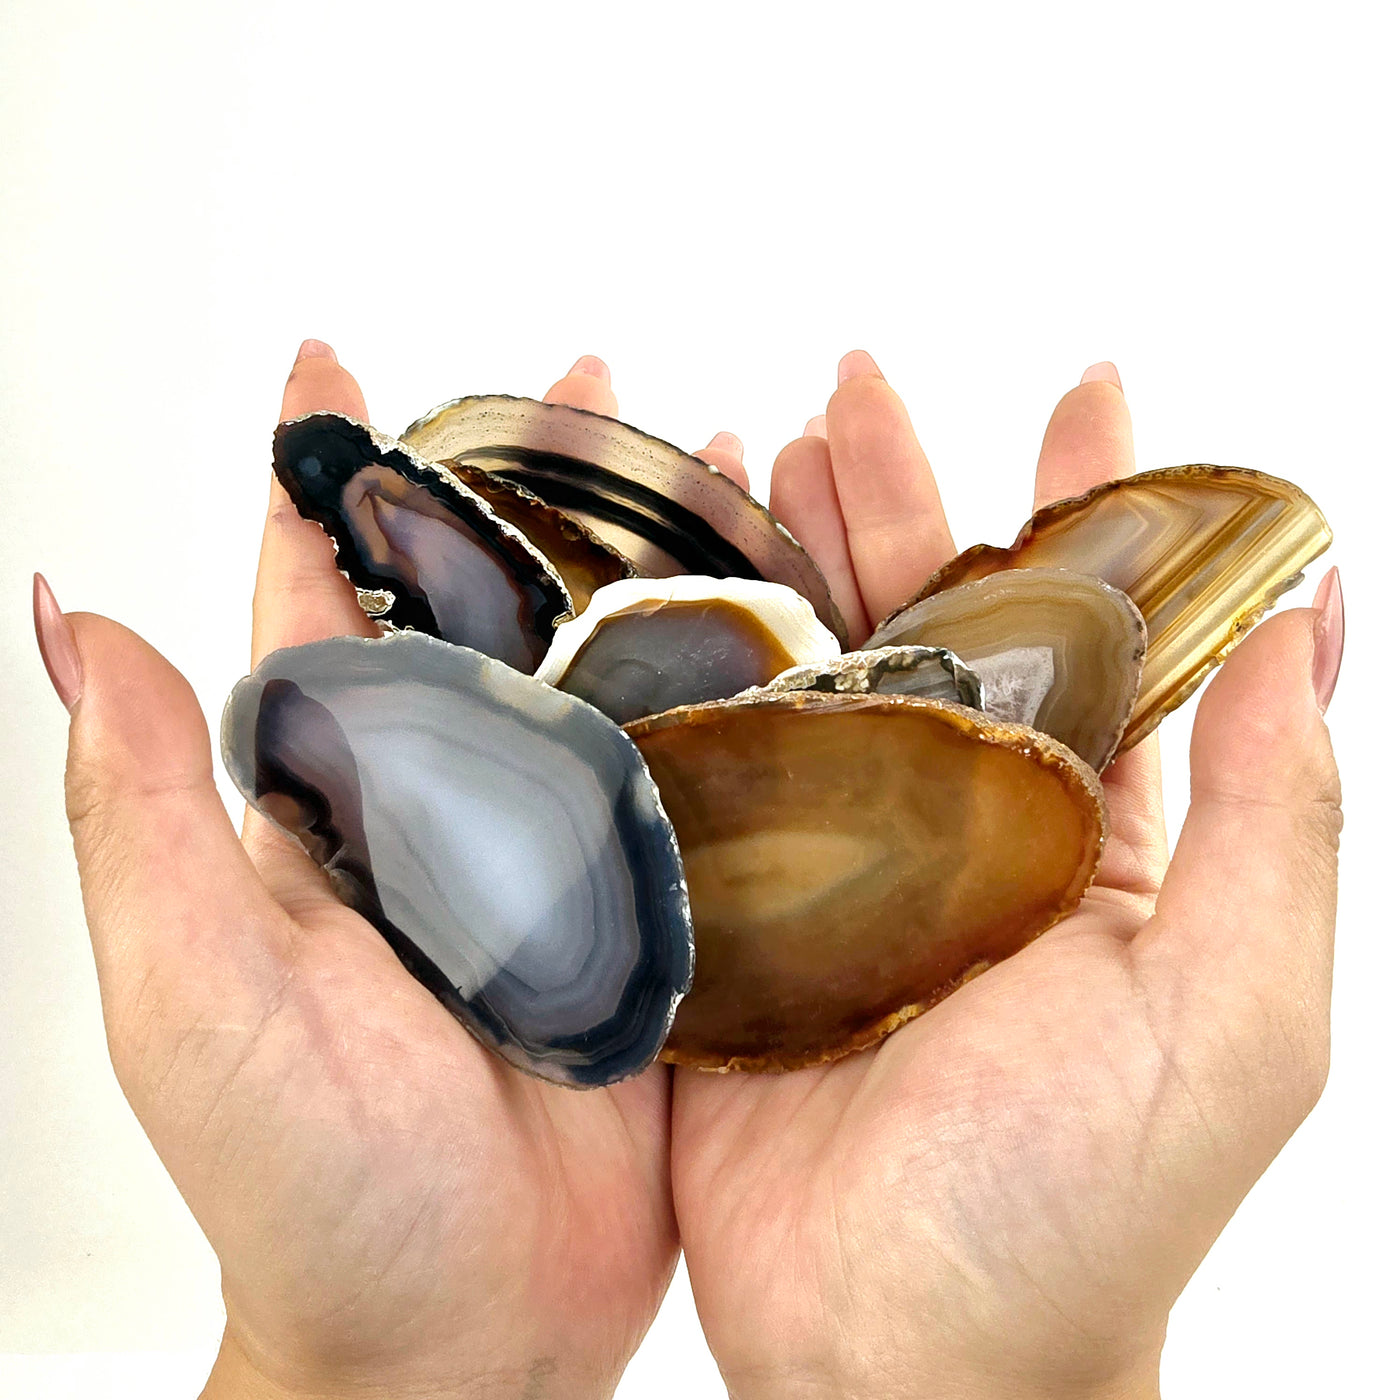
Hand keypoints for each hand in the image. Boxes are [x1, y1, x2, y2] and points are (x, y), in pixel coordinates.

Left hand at [34, 346, 741, 1399]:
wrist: (463, 1337)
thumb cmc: (311, 1191)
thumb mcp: (200, 996)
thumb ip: (150, 813)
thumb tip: (70, 617)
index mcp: (334, 804)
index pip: (320, 604)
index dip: (326, 481)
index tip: (335, 364)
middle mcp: (450, 807)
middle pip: (489, 606)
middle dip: (528, 482)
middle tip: (582, 378)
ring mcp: (561, 853)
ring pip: (606, 667)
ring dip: (649, 558)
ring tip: (712, 461)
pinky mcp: (654, 910)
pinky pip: (698, 771)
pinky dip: (738, 683)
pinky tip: (792, 620)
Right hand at [672, 354, 1343, 1399]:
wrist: (899, 1357)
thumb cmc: (1082, 1209)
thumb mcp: (1233, 1015)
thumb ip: (1271, 819)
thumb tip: (1313, 617)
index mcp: (1085, 835)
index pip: (1097, 631)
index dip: (1099, 502)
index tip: (1089, 388)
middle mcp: (958, 826)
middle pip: (927, 620)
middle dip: (900, 492)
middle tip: (856, 381)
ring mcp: (832, 862)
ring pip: (809, 667)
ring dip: (786, 552)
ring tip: (753, 443)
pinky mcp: (728, 910)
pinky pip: (703, 760)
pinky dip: (682, 665)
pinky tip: (654, 590)